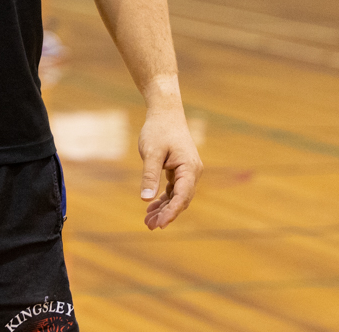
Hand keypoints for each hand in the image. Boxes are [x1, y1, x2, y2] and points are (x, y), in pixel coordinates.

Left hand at [138, 106, 201, 229]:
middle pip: (181, 199)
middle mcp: (192, 172)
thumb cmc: (158, 130)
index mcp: (189, 168)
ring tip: (148, 222)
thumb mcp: (151, 152)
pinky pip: (173, 189)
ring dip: (164, 209)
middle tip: (150, 225)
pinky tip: (151, 208)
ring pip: (177, 196)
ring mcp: (187, 171)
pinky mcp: (180, 170)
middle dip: (166, 214)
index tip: (160, 224)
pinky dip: (163, 199)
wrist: (165, 112)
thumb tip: (145, 198)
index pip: (182, 196)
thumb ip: (149, 175)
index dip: (172, 212)